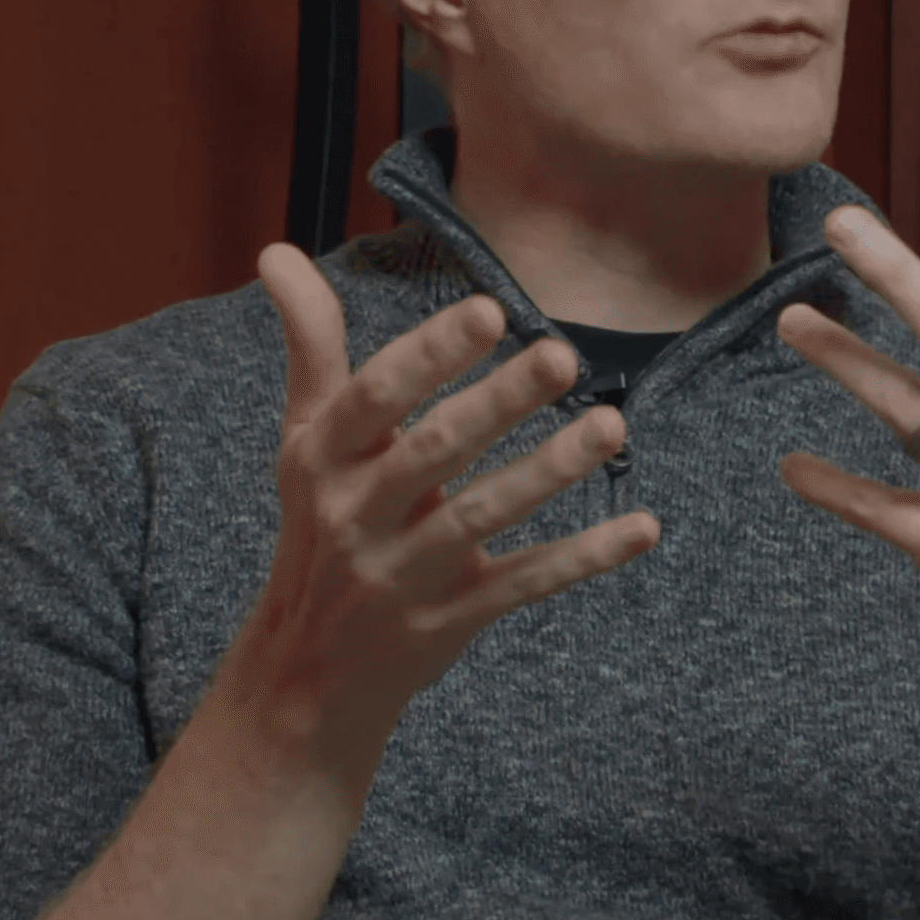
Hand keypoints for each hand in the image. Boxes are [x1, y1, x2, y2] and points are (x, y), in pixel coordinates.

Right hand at [225, 244, 661, 781]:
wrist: (305, 672)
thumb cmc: (321, 525)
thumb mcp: (305, 439)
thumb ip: (310, 344)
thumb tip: (276, 247)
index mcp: (324, 460)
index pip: (374, 398)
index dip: (429, 354)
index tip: (489, 310)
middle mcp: (358, 515)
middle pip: (435, 452)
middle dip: (498, 404)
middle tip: (562, 354)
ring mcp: (406, 574)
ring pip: (484, 517)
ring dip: (550, 472)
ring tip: (610, 427)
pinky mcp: (452, 620)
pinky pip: (524, 583)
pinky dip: (584, 558)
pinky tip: (643, 528)